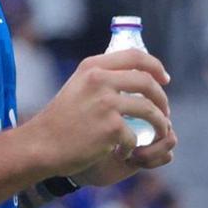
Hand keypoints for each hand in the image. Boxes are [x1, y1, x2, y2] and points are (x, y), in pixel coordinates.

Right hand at [22, 49, 170, 178]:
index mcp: (93, 66)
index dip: (155, 66)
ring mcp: (105, 103)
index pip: (135, 56)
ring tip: (158, 133)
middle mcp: (99, 80)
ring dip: (160, 124)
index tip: (164, 79)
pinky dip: (133, 146)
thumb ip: (102, 77)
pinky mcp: (110, 128)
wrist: (43, 144)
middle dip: (162, 98)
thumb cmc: (62, 118)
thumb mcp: (78, 85)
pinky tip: (124, 151)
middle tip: (165, 112)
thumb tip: (135, 74)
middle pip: (147, 82)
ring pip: (148, 110)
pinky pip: (135, 136)